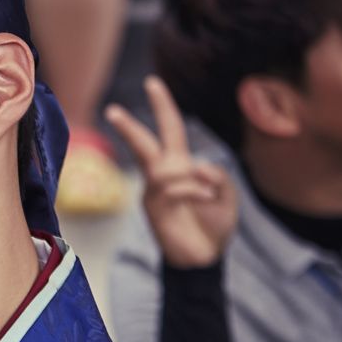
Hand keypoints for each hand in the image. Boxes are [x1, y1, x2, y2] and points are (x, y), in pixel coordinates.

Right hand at [106, 76, 238, 268]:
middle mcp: (163, 176)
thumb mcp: (228, 195)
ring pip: (165, 169)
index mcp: (180, 167)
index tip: (153, 82)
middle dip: (130, 126)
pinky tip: (207, 202)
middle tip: (113, 110)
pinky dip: (196, 192)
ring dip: (192, 178)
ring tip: (209, 195)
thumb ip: (218, 176)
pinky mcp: (155, 210)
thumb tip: (196, 168)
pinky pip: (175, 188)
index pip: (170, 130)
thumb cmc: (214, 225)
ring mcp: (156, 193)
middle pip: (145, 144)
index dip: (163, 106)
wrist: (205, 259)